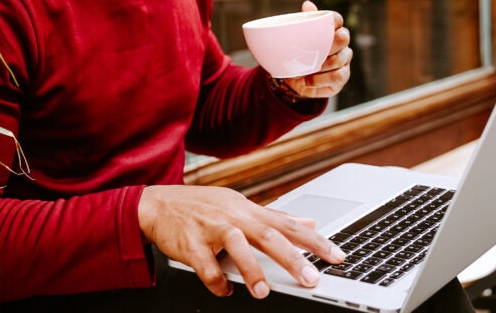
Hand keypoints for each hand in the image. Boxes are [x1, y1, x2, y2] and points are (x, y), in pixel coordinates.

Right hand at [138, 185, 344, 298]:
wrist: (158, 204)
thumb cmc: (202, 207)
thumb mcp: (240, 205)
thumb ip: (275, 217)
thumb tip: (310, 223)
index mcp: (248, 210)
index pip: (288, 224)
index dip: (315, 241)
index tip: (337, 256)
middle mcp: (233, 217)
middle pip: (268, 235)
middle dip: (292, 258)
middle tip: (311, 278)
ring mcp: (211, 229)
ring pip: (237, 246)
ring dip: (251, 270)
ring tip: (263, 291)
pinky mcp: (190, 244)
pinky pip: (206, 266)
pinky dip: (217, 282)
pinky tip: (224, 290)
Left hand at [279, 0, 352, 99]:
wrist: (296, 80)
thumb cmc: (298, 55)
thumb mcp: (297, 40)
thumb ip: (303, 22)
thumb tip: (307, 4)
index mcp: (330, 30)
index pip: (337, 20)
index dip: (333, 20)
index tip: (323, 24)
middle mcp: (341, 43)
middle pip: (343, 38)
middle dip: (329, 45)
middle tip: (311, 52)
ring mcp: (344, 60)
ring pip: (340, 59)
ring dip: (321, 66)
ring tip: (305, 72)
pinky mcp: (343, 76)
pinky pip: (337, 76)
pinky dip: (321, 79)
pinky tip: (309, 81)